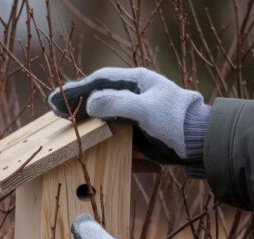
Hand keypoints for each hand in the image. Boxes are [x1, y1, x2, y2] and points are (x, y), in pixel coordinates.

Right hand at [48, 67, 209, 164]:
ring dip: (84, 118)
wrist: (199, 143)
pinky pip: (111, 129)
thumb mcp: (144, 109)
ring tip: (64, 124)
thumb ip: (116, 104)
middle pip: (99, 95)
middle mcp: (134, 95)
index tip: (58, 98)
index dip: (77, 88)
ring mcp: (134, 113)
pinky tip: (84, 137)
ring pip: (103, 113)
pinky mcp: (136, 130)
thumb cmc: (175, 120)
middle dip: (76, 102)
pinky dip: (96, 132)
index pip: (101, 80)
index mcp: (137, 81)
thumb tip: (90, 103)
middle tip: (54, 110)